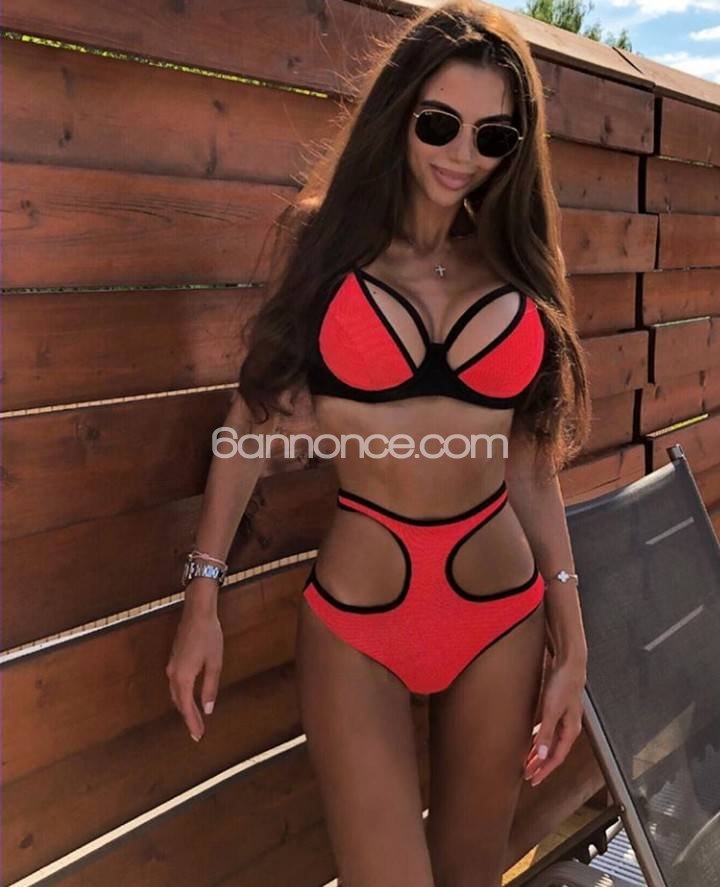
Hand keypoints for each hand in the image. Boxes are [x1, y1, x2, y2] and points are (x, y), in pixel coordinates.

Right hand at [166, 602, 223, 741]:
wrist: (197, 613)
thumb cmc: (209, 636)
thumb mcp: (214, 663)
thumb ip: (210, 687)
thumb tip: (208, 709)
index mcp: (183, 677)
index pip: (187, 707)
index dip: (192, 722)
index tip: (198, 736)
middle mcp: (173, 674)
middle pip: (179, 702)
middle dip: (188, 718)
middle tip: (197, 732)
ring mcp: (171, 666)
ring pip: (175, 694)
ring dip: (184, 707)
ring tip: (194, 719)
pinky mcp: (174, 660)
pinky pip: (175, 684)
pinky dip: (182, 695)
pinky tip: (189, 698)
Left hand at [523, 656, 585, 786]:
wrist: (569, 662)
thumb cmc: (564, 683)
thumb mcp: (552, 710)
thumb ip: (547, 733)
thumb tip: (542, 755)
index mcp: (571, 730)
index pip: (556, 757)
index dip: (544, 770)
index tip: (533, 779)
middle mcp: (569, 726)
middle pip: (554, 751)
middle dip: (541, 764)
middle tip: (528, 775)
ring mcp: (563, 717)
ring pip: (550, 740)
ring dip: (539, 751)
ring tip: (527, 760)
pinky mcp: (556, 707)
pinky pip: (547, 729)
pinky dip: (539, 737)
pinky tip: (532, 737)